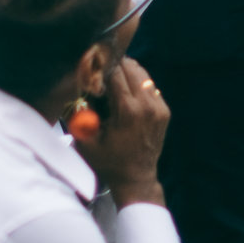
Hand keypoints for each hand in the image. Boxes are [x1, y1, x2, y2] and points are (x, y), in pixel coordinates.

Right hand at [76, 56, 171, 207]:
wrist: (136, 178)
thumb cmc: (108, 161)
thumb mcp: (86, 141)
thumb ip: (79, 114)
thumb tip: (79, 88)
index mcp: (128, 111)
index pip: (116, 73)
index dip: (102, 66)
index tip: (91, 65)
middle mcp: (147, 106)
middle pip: (131, 68)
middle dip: (115, 65)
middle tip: (100, 66)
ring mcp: (159, 108)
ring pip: (143, 75)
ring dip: (127, 72)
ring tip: (112, 75)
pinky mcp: (164, 111)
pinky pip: (151, 87)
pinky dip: (138, 83)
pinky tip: (126, 89)